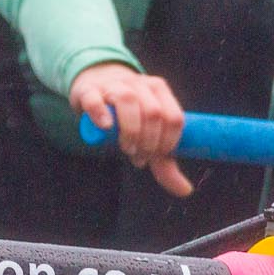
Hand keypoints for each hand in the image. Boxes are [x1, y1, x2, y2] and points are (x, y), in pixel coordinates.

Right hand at [70, 61, 191, 197]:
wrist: (95, 87)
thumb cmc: (127, 115)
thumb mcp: (148, 134)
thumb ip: (164, 162)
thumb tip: (186, 190)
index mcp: (159, 90)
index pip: (173, 117)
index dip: (168, 142)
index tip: (157, 156)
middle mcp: (139, 84)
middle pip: (153, 112)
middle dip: (149, 141)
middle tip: (139, 157)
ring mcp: (113, 85)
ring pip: (127, 100)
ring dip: (130, 131)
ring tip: (127, 149)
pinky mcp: (88, 90)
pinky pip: (95, 99)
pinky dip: (101, 113)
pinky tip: (106, 127)